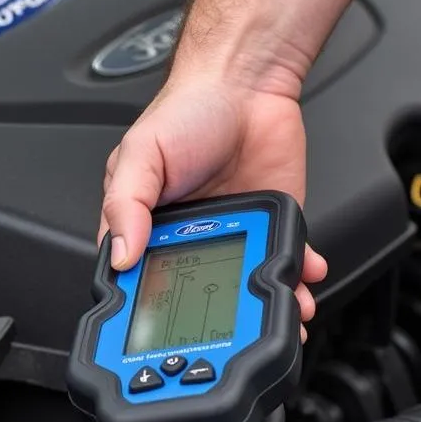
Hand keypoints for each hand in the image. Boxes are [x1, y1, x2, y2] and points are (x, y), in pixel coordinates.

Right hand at [98, 70, 326, 339]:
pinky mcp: (268, 227)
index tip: (163, 332)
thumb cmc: (187, 111)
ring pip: (242, 288)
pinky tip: (302, 277)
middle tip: (232, 339)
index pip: (137, 281)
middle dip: (215, 324)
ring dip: (262, 309)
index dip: (147, 311)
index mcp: (144, 225)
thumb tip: (119, 255)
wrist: (247, 82)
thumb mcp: (141, 153)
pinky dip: (297, 279)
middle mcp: (186, 237)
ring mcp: (230, 234)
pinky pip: (283, 263)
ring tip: (279, 316)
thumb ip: (126, 203)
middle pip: (196, 295)